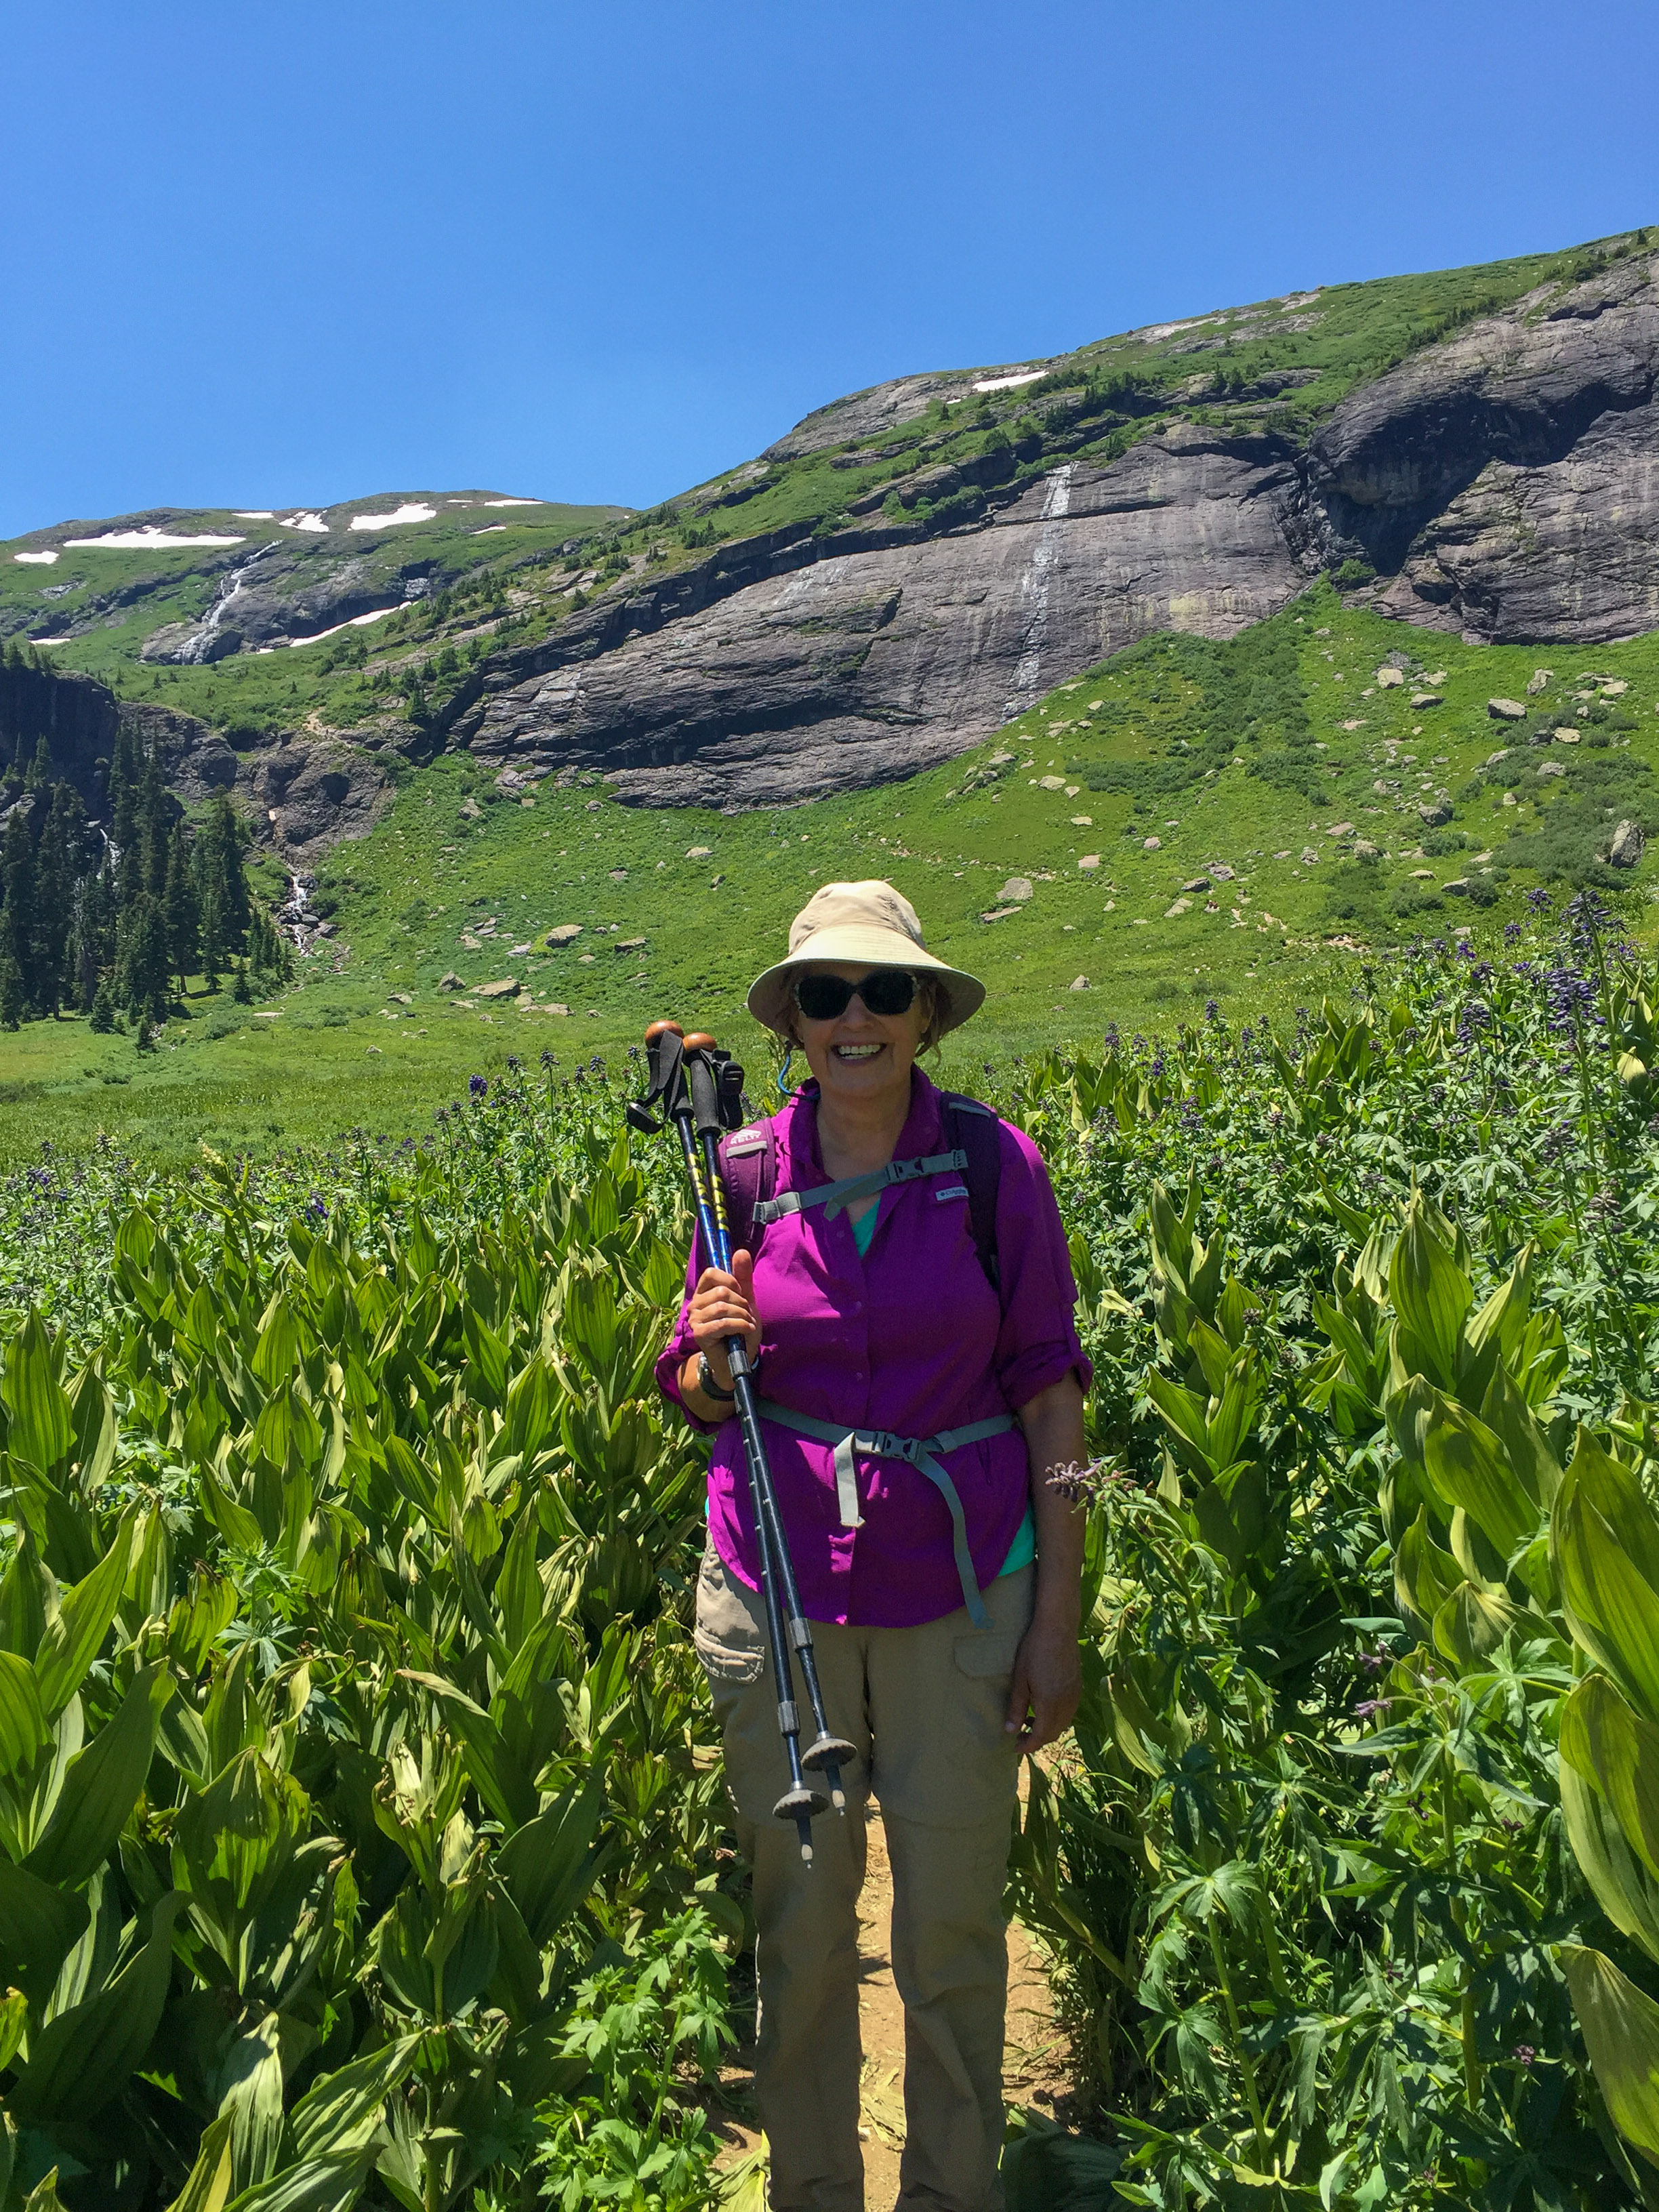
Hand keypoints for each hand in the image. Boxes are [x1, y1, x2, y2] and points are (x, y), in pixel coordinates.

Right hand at [687, 1249, 760, 1390]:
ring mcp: (695, 1320)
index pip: (711, 1272)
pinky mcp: (700, 1334)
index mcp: (704, 1293)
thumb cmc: (741, 1329)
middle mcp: (695, 1305)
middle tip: (746, 1316)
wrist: (739, 1360)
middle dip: (741, 1303)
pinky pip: (723, 1323)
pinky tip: (746, 1331)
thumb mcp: (746, 1301)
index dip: (731, 1281)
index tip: (741, 1296)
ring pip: (723, 1307)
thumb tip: (741, 1251)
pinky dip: (740, 1326)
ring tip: (747, 1325)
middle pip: (721, 1291)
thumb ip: (743, 1277)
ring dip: (743, 1316)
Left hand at [1004, 1609, 1081, 1754]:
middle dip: (1036, 1739)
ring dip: (1046, 1728)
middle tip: (1019, 1736)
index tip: (1014, 1747)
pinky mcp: (1078, 1687)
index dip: (1027, 1746)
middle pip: (1053, 1733)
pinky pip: (1068, 1712)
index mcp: (1050, 1705)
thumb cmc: (1034, 1651)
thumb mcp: (1020, 1680)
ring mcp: (1074, 1696)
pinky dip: (1056, 1717)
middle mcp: (1066, 1705)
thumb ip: (1016, 1707)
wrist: (1058, 1628)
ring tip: (1028, 1721)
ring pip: (1062, 1724)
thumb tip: (1009, 1731)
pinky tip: (1043, 1707)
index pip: (1040, 1736)